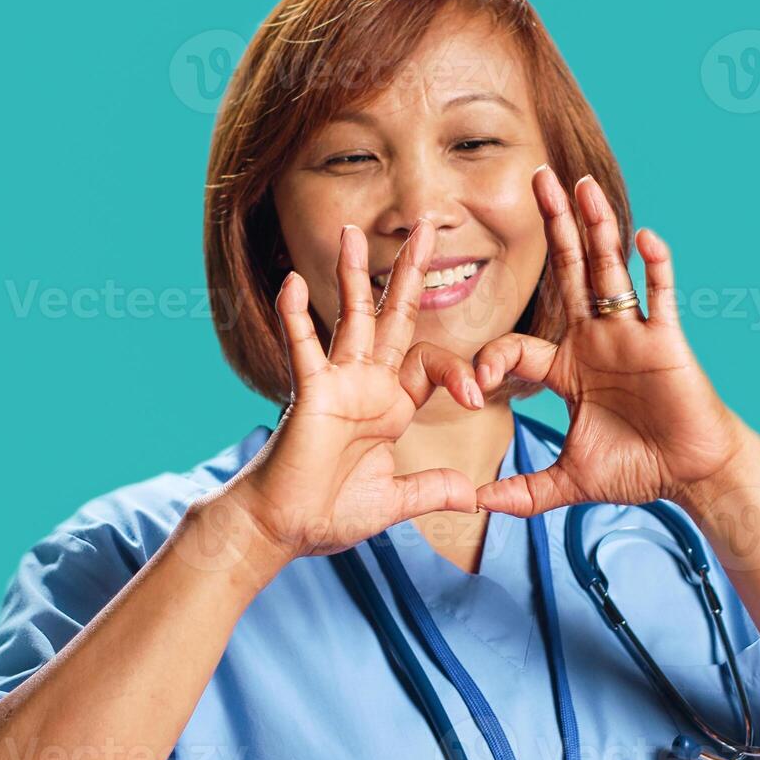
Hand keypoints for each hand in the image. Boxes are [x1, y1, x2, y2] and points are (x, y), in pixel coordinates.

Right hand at [225, 219, 482, 560]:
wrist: (283, 530)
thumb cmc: (330, 512)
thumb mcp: (395, 501)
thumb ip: (431, 490)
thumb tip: (472, 495)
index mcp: (390, 405)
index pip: (432, 365)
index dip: (458, 373)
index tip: (476, 397)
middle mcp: (365, 384)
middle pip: (392, 316)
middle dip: (409, 273)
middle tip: (425, 229)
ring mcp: (336, 384)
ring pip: (348, 317)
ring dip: (352, 274)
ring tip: (352, 232)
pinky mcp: (309, 394)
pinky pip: (304, 349)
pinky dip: (296, 316)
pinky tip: (294, 281)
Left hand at [472, 165, 745, 516]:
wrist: (691, 475)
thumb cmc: (636, 470)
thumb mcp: (568, 481)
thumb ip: (524, 491)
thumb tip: (475, 503)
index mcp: (567, 367)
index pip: (518, 343)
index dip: (492, 357)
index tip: (475, 384)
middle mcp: (596, 339)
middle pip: (568, 271)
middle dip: (553, 226)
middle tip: (536, 177)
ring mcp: (631, 334)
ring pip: (610, 270)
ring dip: (596, 225)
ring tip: (581, 182)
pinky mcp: (665, 340)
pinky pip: (659, 296)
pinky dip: (655, 266)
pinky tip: (644, 236)